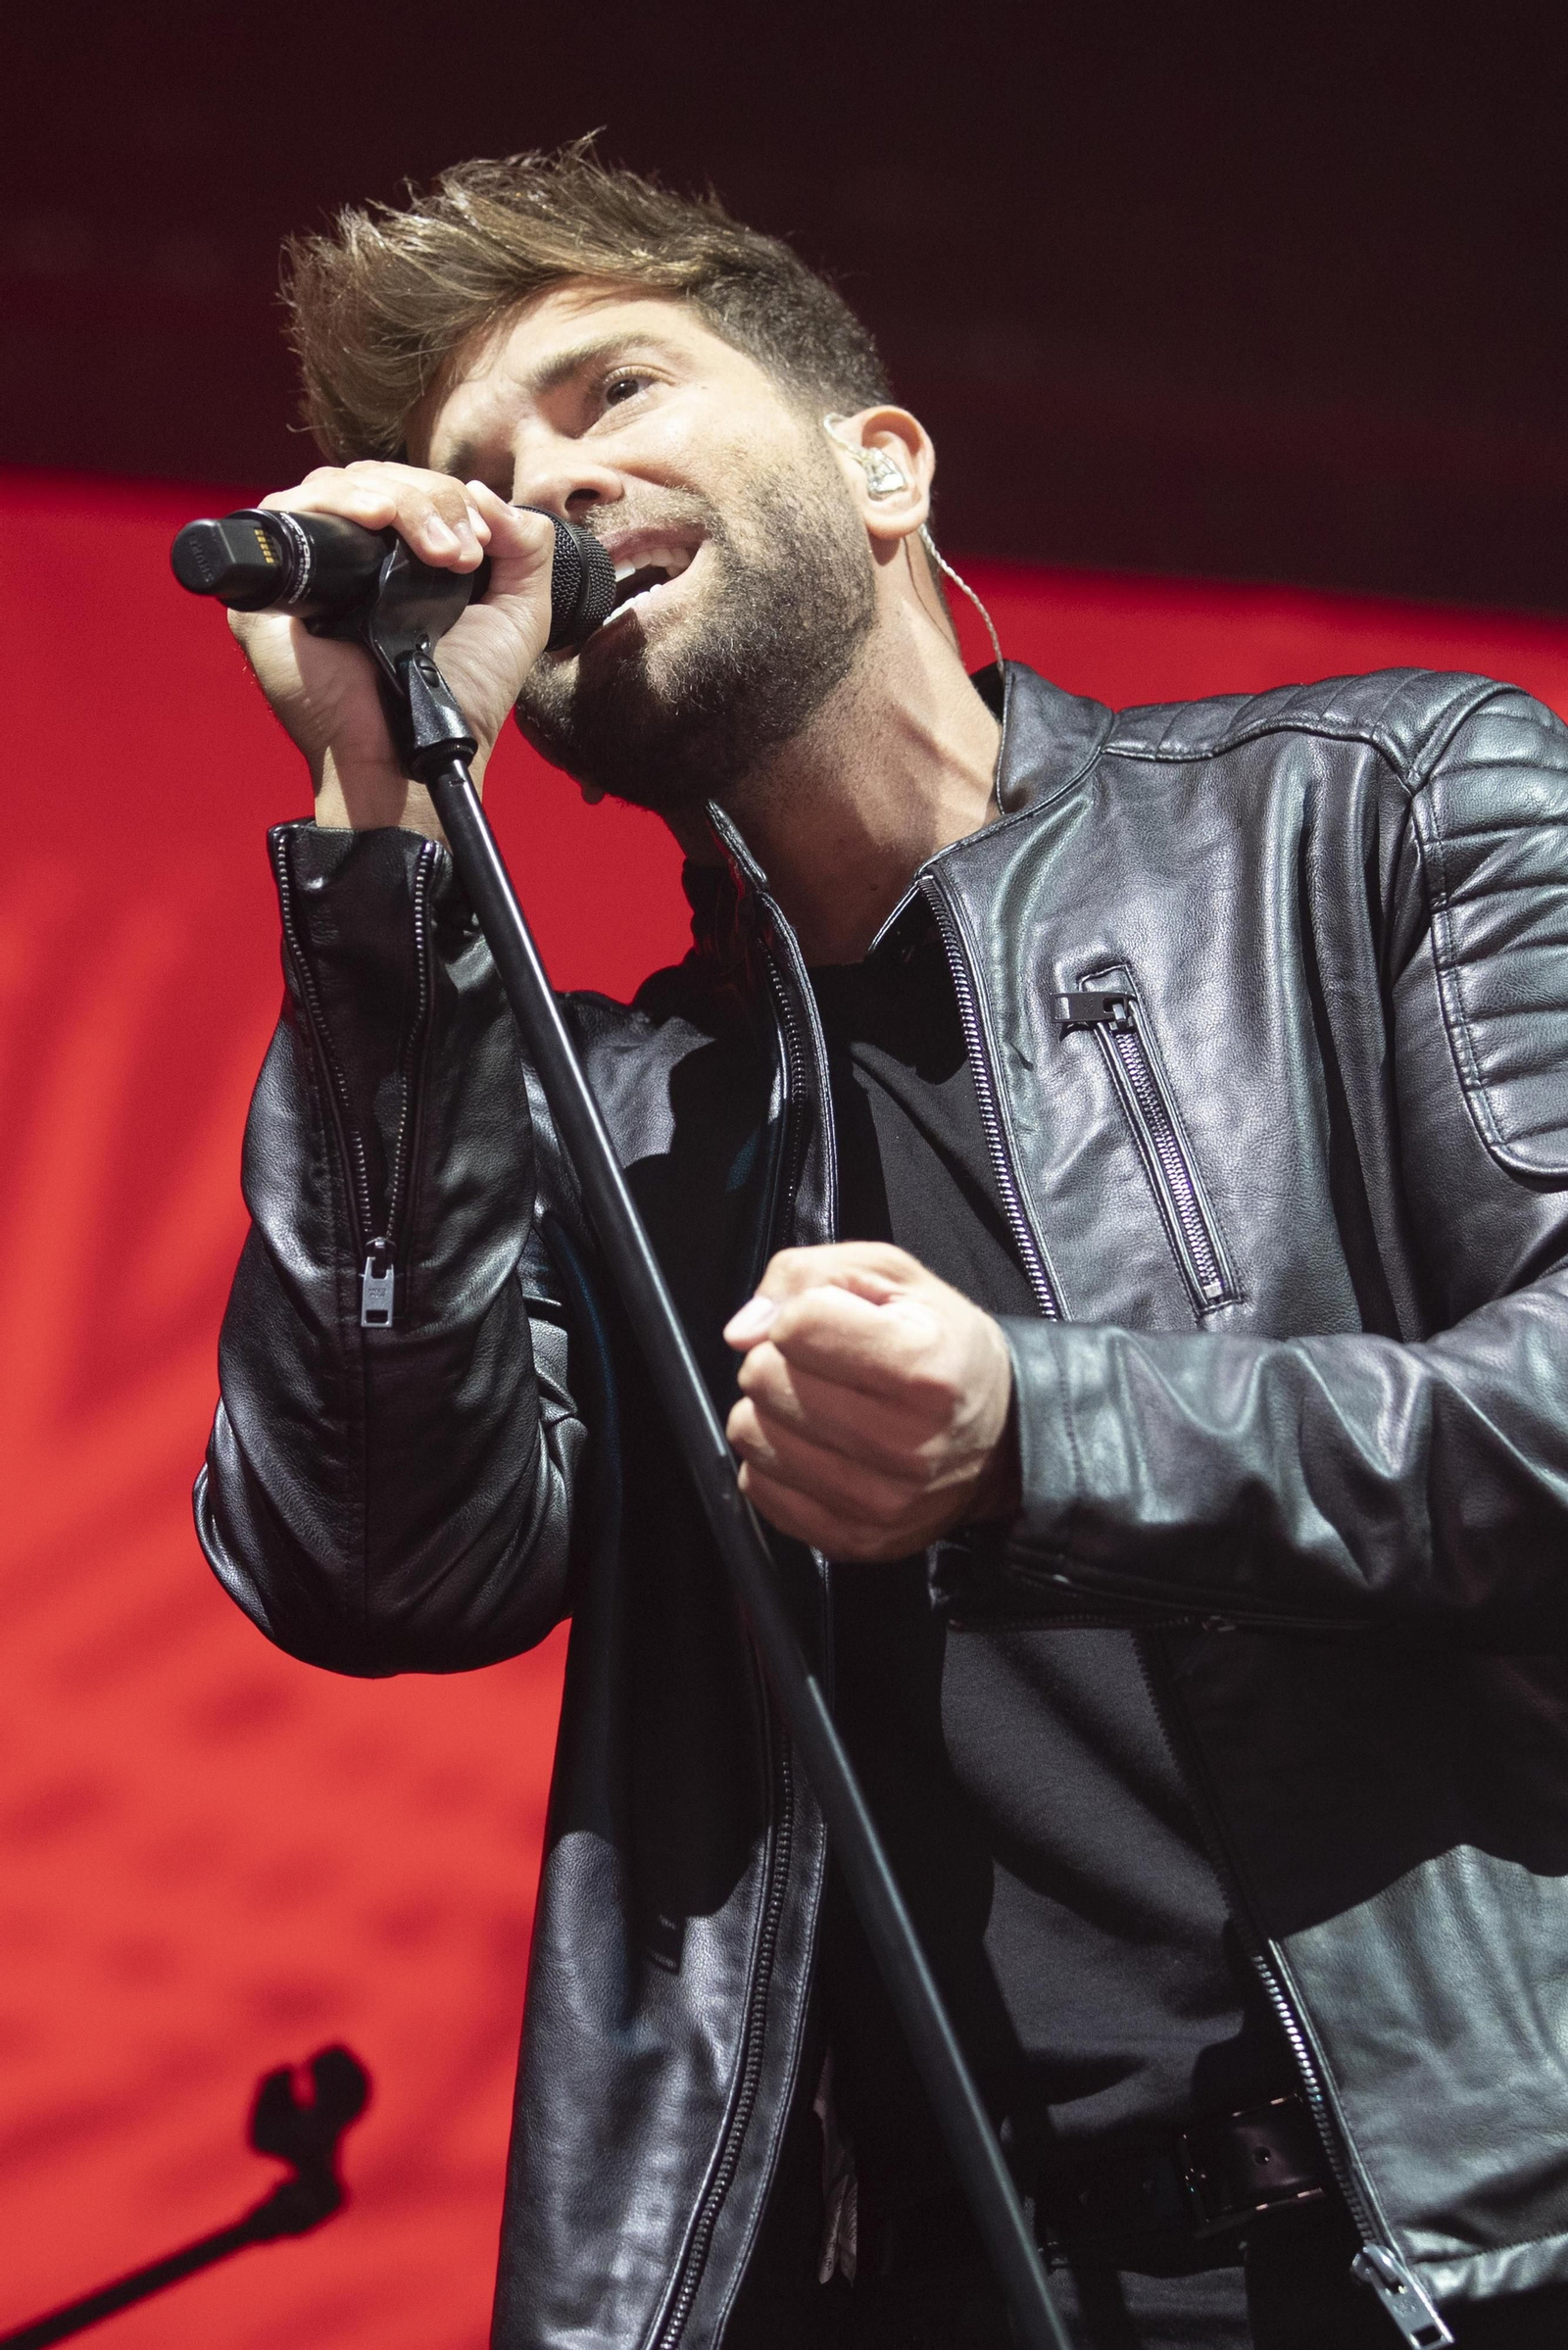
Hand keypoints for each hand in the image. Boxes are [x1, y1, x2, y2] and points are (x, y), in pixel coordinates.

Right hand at [229, 465, 559, 834]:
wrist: (420, 755)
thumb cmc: (463, 698)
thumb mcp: (518, 614)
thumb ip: (526, 546)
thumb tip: (481, 492)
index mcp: (397, 559)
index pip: (407, 488)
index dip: (445, 497)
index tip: (480, 542)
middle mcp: (349, 558)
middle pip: (375, 479)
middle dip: (429, 499)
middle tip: (462, 553)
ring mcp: (308, 570)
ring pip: (337, 485)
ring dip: (399, 500)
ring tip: (437, 551)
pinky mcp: (270, 588)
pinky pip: (286, 513)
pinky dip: (336, 502)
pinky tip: (377, 519)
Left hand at [723, 1242, 1017, 1559]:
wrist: (1000, 1441)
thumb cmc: (943, 1349)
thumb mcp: (894, 1278)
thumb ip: (808, 1275)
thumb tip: (743, 1331)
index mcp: (923, 1369)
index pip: (797, 1325)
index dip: (802, 1314)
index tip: (829, 1324)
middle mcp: (905, 1445)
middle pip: (764, 1379)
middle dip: (780, 1361)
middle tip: (824, 1368)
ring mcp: (877, 1501)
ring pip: (751, 1434)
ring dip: (772, 1411)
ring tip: (821, 1406)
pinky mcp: (852, 1539)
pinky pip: (757, 1487)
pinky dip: (775, 1461)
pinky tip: (816, 1447)